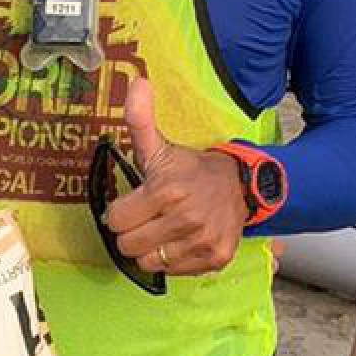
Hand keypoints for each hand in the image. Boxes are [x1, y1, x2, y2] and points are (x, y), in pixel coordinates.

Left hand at [101, 77, 246, 276]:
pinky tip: (182, 240)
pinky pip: (173, 272)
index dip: (121, 212)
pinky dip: (173, 260)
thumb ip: (140, 119)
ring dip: (151, 248)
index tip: (134, 203)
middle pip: (128, 246)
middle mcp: (186, 218)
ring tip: (164, 230)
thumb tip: (136, 83)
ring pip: (148, 262)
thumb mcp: (161, 146)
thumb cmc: (191, 169)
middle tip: (148, 218)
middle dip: (132, 232)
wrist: (240, 184)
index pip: (116, 220)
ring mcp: (201, 241)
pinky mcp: (214, 258)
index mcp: (166, 190)